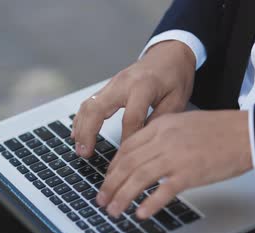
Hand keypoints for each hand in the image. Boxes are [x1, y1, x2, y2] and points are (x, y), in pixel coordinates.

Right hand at [71, 40, 196, 157]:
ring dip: (80, 128)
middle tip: (85, 153)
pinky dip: (81, 119)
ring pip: (88, 105)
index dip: (127, 139)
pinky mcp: (108, 87)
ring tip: (79, 149)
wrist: (170, 54)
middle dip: (89, 133)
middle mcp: (123, 83)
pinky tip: (78, 133)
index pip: (131, 118)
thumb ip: (159, 120)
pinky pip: (89, 103)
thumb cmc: (175, 76)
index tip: (125, 156)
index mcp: (143, 86)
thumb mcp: (177, 100)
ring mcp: (112, 83)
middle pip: (97, 108)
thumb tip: (143, 142)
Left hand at [96, 111, 253, 218]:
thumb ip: (162, 137)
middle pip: (127, 164)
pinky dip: (149, 204)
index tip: (107, 180)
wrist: (248, 133)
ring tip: (114, 211)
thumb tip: (144, 156)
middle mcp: (164, 140)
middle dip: (110, 185)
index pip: (127, 147)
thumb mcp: (184, 124)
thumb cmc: (221, 130)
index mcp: (162, 126)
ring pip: (138, 178)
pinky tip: (141, 213)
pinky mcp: (190, 174)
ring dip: (122, 197)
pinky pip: (163, 191)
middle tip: (102, 200)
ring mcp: (176, 157)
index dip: (112, 167)